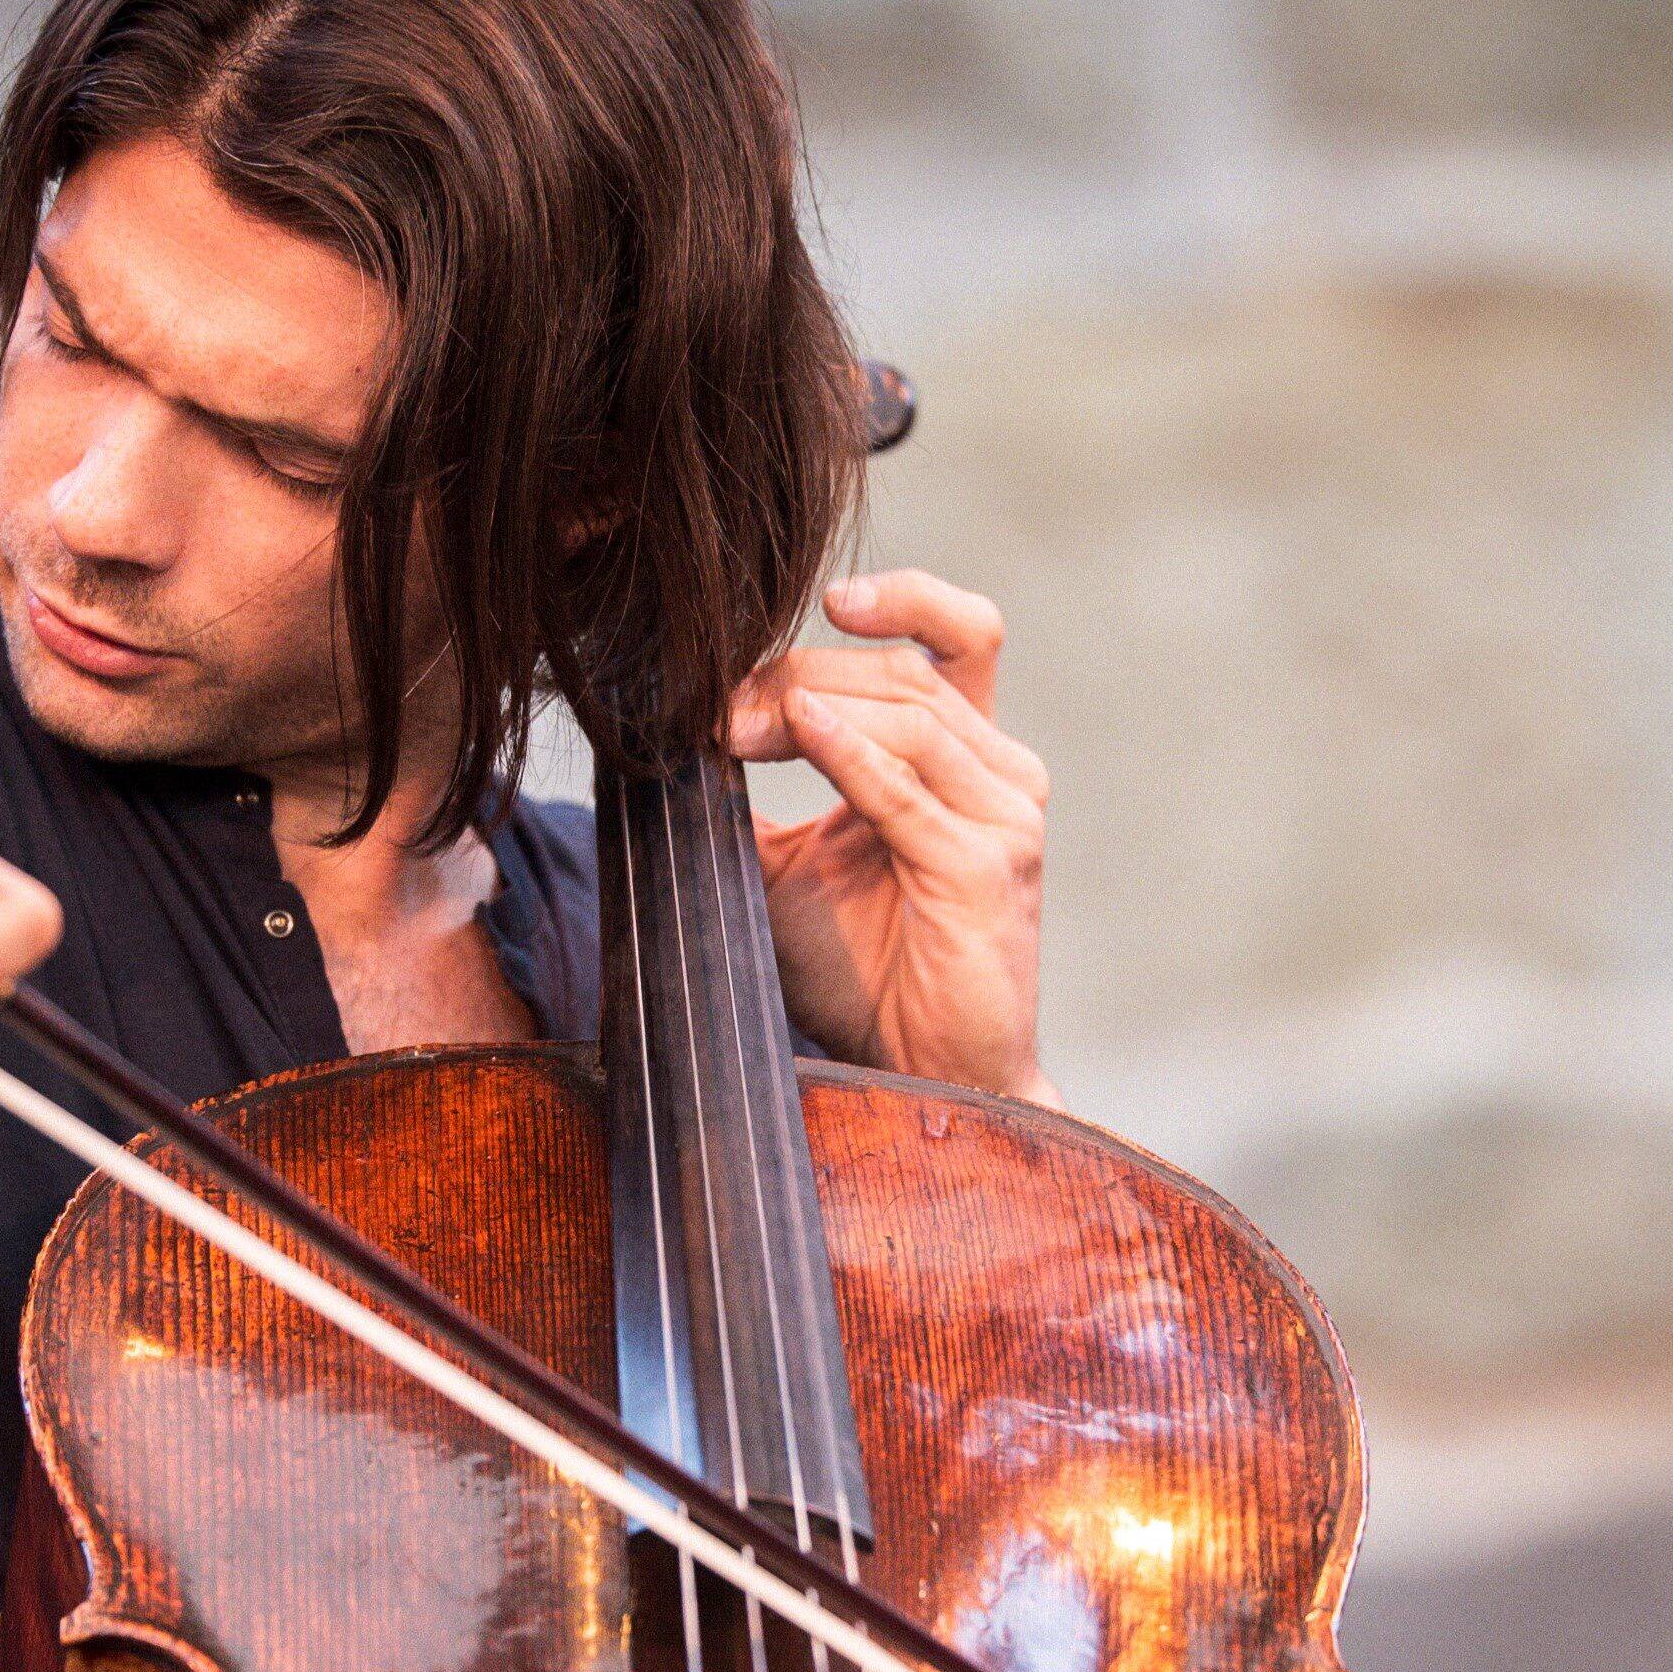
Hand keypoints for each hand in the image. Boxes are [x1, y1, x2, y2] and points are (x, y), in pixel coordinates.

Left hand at [734, 570, 1056, 1105]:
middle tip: (714, 702)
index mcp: (968, 758)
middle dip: (800, 673)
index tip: (802, 607)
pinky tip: (789, 733)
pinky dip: (844, 754)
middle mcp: (1000, 774)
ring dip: (806, 707)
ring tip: (728, 728)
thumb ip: (753, 794)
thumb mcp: (787, 866)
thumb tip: (667, 733)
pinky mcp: (989, 868)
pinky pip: (905, 791)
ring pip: (909, 714)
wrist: (922, 1073)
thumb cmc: (865, 975)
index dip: (889, 599)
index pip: (956, 634)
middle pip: (906, 672)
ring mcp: (1005, 817)